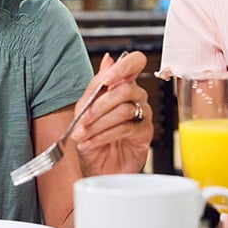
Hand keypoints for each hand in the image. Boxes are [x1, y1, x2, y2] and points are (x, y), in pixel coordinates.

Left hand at [70, 51, 153, 176]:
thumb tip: (108, 59)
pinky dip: (104, 135)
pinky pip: (126, 129)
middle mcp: (136, 96)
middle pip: (126, 89)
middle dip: (99, 105)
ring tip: (83, 134)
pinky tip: (92, 141)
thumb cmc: (93, 137)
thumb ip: (96, 85)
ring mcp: (142, 114)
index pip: (134, 62)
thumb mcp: (85, 109)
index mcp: (121, 84)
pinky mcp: (145, 133)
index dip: (123, 67)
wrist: (96, 167)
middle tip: (83, 119)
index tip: (106, 80)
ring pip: (124, 110)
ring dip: (98, 123)